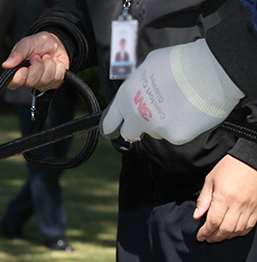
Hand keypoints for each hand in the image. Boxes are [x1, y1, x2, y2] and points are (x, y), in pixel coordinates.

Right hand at [2, 33, 69, 91]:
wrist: (56, 43)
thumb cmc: (38, 44)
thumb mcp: (27, 43)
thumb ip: (17, 54)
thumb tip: (6, 64)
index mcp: (18, 72)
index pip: (13, 84)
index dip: (19, 79)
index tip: (24, 69)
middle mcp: (28, 81)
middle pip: (32, 81)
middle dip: (38, 66)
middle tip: (38, 57)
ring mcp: (41, 84)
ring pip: (46, 80)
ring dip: (49, 64)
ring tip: (46, 58)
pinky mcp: (54, 83)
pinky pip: (57, 78)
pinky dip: (58, 66)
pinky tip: (54, 62)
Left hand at [101, 40, 241, 144]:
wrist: (214, 69)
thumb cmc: (184, 61)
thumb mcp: (151, 64)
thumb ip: (138, 82)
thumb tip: (137, 90)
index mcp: (127, 97)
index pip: (111, 121)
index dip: (112, 126)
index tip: (113, 130)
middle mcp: (137, 115)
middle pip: (129, 132)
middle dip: (138, 127)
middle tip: (152, 117)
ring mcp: (156, 128)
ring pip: (156, 132)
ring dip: (164, 123)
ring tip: (181, 103)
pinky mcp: (175, 136)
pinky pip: (175, 135)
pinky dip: (183, 126)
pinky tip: (192, 111)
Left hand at [194, 155, 256, 242]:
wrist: (252, 158)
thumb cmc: (230, 167)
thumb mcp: (211, 180)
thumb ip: (204, 199)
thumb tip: (197, 216)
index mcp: (224, 198)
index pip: (213, 222)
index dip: (205, 232)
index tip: (200, 236)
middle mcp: (238, 204)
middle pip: (226, 229)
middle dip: (215, 237)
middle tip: (208, 239)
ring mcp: (250, 206)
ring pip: (239, 229)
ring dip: (228, 236)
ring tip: (219, 236)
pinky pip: (251, 225)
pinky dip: (241, 231)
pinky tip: (234, 231)